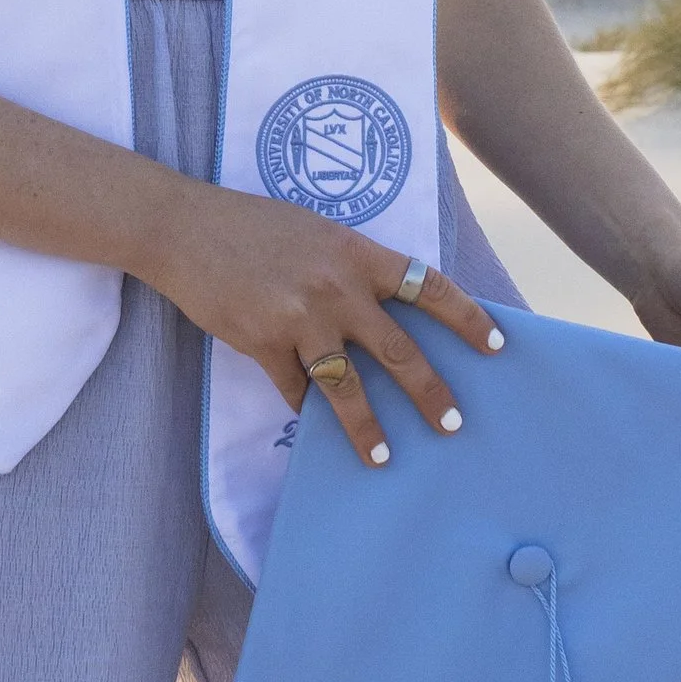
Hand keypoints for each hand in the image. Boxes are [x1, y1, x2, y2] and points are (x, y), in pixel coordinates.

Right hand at [149, 182, 503, 470]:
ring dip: (369, 427)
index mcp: (356, 253)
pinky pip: (295, 389)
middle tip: (453, 424)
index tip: (496, 345)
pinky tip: (314, 423)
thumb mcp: (316, 232)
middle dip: (430, 392)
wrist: (185, 228)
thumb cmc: (253, 225)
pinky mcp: (262, 343)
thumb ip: (352, 266)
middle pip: (399, 350)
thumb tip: (389, 307)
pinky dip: (306, 407)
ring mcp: (299, 318)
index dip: (467, 318)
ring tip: (384, 456)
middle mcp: (336, 288)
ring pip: (347, 387)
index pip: (428, 287)